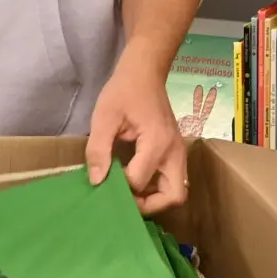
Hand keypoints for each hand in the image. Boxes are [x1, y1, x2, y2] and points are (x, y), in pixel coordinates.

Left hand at [85, 61, 187, 216]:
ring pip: (177, 191)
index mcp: (157, 142)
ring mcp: (179, 152)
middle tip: (126, 199)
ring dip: (155, 198)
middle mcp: (174, 152)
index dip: (120, 186)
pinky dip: (158, 188)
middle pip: (174, 196)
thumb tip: (97, 181)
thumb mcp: (104, 116)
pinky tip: (136, 180)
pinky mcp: (176, 152)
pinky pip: (173, 180)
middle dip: (150, 205)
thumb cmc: (124, 91)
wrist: (145, 72)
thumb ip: (98, 149)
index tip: (103, 179)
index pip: (140, 180)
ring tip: (130, 192)